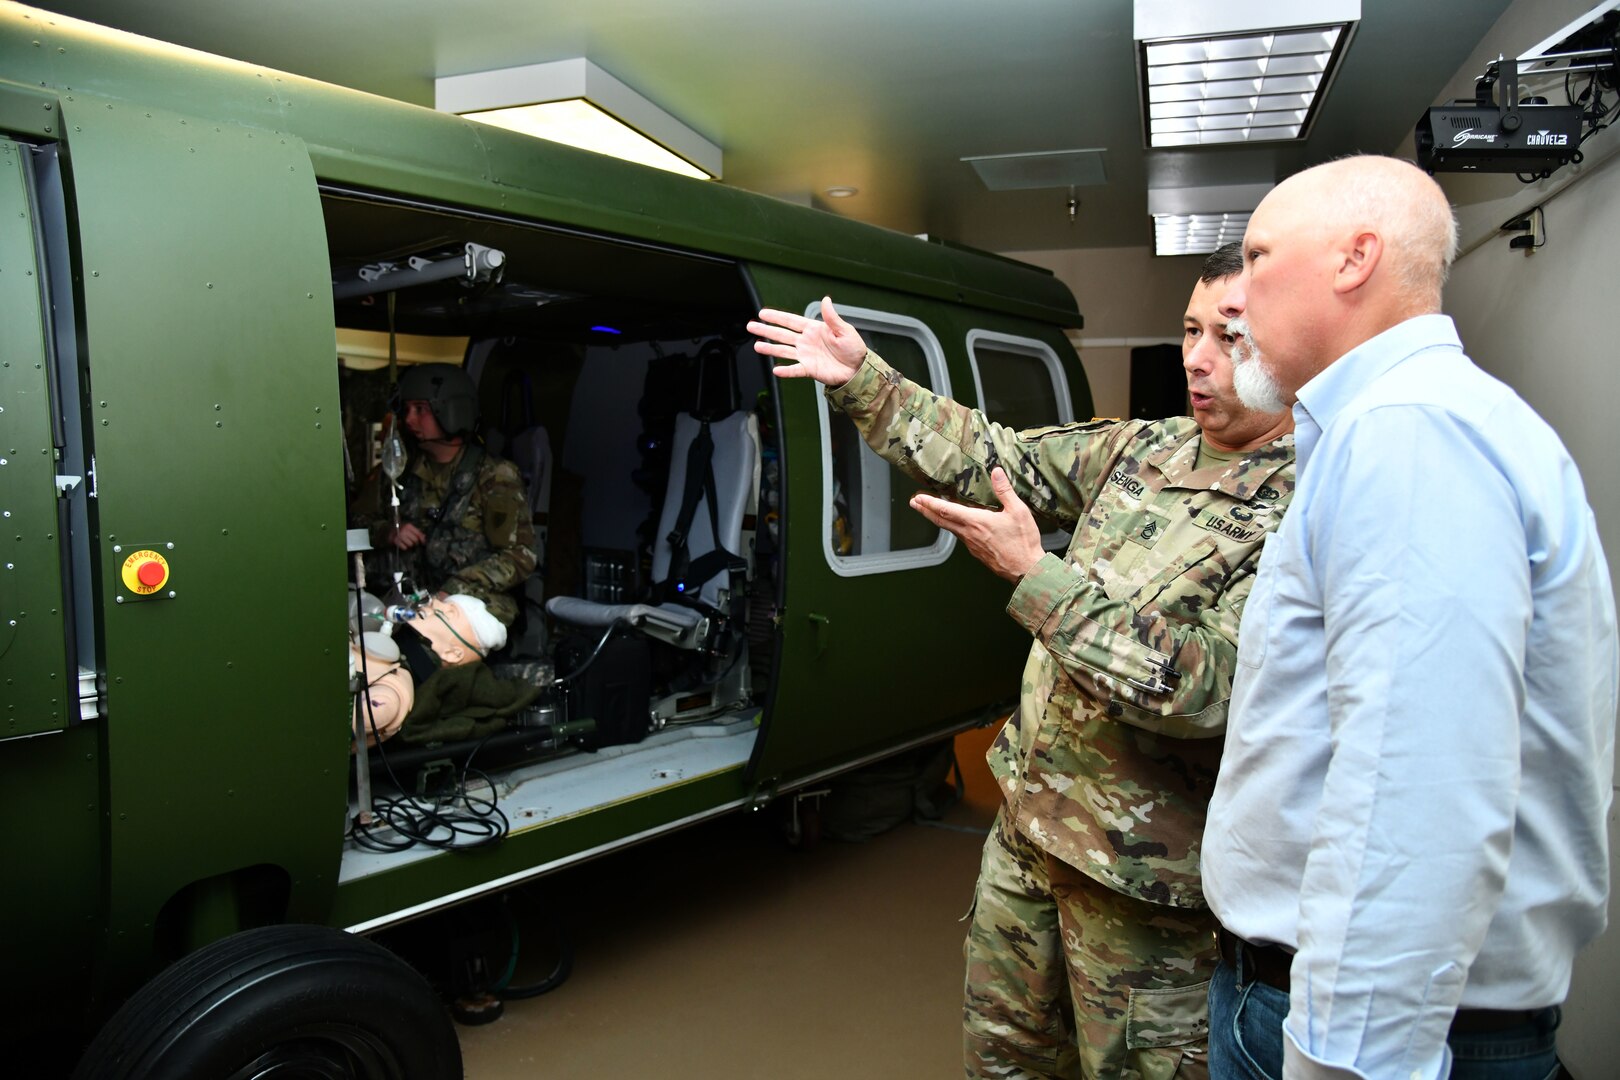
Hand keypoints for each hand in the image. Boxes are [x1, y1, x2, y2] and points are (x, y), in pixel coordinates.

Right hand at [389, 522, 426, 549]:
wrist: (386, 530)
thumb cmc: (399, 529)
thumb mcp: (408, 528)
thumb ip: (417, 532)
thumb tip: (424, 538)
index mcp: (408, 526)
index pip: (419, 534)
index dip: (422, 539)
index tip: (423, 543)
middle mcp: (404, 530)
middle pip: (415, 540)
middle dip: (415, 542)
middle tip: (412, 542)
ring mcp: (400, 535)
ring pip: (410, 545)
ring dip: (409, 545)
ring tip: (406, 542)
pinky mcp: (396, 541)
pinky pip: (404, 548)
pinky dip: (404, 547)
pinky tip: (402, 544)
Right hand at [748, 296, 867, 385]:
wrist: (858, 369)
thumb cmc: (853, 348)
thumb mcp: (845, 330)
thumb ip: (832, 317)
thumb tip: (825, 299)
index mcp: (813, 329)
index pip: (791, 321)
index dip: (777, 317)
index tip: (763, 313)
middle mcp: (806, 341)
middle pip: (782, 335)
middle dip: (766, 330)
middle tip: (751, 326)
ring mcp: (806, 356)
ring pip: (784, 351)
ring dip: (770, 349)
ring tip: (757, 346)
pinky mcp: (809, 369)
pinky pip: (795, 370)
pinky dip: (786, 370)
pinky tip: (775, 369)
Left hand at [909, 468, 1043, 582]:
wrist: (1025, 569)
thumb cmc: (1022, 542)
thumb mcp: (1018, 511)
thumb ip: (1004, 490)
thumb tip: (996, 472)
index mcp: (976, 521)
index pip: (946, 510)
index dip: (930, 502)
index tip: (918, 497)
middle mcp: (969, 533)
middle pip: (941, 521)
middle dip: (925, 510)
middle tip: (914, 503)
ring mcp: (971, 544)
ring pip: (949, 529)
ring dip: (938, 518)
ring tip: (930, 510)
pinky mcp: (976, 552)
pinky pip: (960, 536)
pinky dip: (952, 527)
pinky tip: (956, 524)